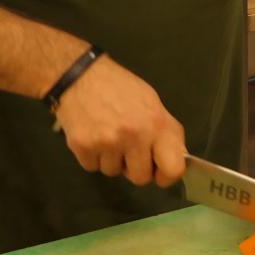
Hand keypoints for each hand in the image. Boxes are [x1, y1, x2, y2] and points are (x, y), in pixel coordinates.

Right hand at [52, 56, 185, 187]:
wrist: (80, 75)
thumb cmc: (119, 87)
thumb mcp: (151, 102)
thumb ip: (164, 131)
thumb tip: (174, 158)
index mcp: (157, 123)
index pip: (173, 169)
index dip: (166, 176)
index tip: (158, 171)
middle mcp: (135, 135)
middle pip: (140, 178)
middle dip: (133, 168)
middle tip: (127, 149)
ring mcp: (108, 143)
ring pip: (113, 172)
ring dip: (110, 159)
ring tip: (106, 134)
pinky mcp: (83, 147)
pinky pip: (92, 167)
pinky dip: (92, 156)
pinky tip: (92, 134)